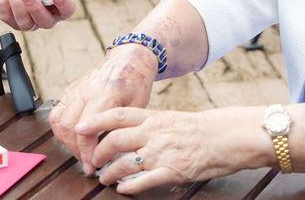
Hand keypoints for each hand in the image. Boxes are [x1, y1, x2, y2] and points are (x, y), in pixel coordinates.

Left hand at [0, 0, 95, 30]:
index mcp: (62, 9)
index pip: (66, 11)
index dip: (62, 4)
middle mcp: (46, 19)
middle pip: (42, 20)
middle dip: (33, 6)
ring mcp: (29, 22)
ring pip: (23, 21)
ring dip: (16, 3)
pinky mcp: (13, 21)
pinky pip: (6, 16)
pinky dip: (3, 2)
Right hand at [48, 44, 155, 175]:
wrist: (129, 58)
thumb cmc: (136, 82)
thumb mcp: (138, 106)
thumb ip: (121, 127)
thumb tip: (112, 156)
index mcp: (106, 93)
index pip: (87, 128)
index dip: (87, 152)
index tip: (93, 167)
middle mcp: (86, 90)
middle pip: (68, 126)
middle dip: (75, 150)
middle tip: (87, 163)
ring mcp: (76, 88)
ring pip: (58, 119)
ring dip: (65, 140)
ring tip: (80, 152)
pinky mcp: (71, 88)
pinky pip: (57, 111)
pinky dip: (61, 128)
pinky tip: (73, 137)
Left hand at [79, 107, 264, 194]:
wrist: (224, 137)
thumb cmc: (197, 129)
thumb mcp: (169, 119)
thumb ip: (147, 124)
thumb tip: (123, 131)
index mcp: (153, 118)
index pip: (117, 115)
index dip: (95, 121)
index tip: (79, 127)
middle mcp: (153, 133)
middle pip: (114, 141)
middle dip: (98, 153)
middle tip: (91, 161)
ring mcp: (161, 153)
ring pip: (123, 164)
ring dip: (109, 173)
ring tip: (104, 178)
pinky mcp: (171, 171)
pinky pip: (143, 181)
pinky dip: (129, 186)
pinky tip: (123, 189)